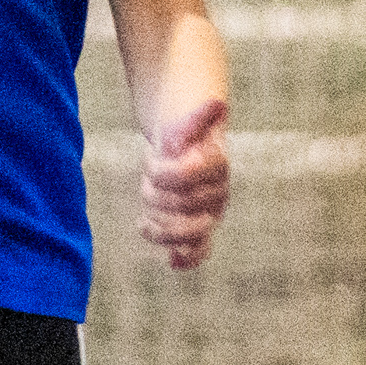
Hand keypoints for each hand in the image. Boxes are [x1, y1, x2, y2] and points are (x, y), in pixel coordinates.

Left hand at [139, 94, 229, 271]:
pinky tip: (172, 261)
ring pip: (189, 233)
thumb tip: (218, 103)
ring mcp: (210, 213)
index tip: (150, 159)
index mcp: (217, 164)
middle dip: (154, 192)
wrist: (184, 148)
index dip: (160, 172)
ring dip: (160, 225)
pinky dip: (187, 258)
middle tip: (147, 177)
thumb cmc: (183, 133)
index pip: (184, 176)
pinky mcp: (201, 230)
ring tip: (147, 215)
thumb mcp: (184, 120)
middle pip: (180, 205)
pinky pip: (201, 251)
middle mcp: (218, 192)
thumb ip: (195, 117)